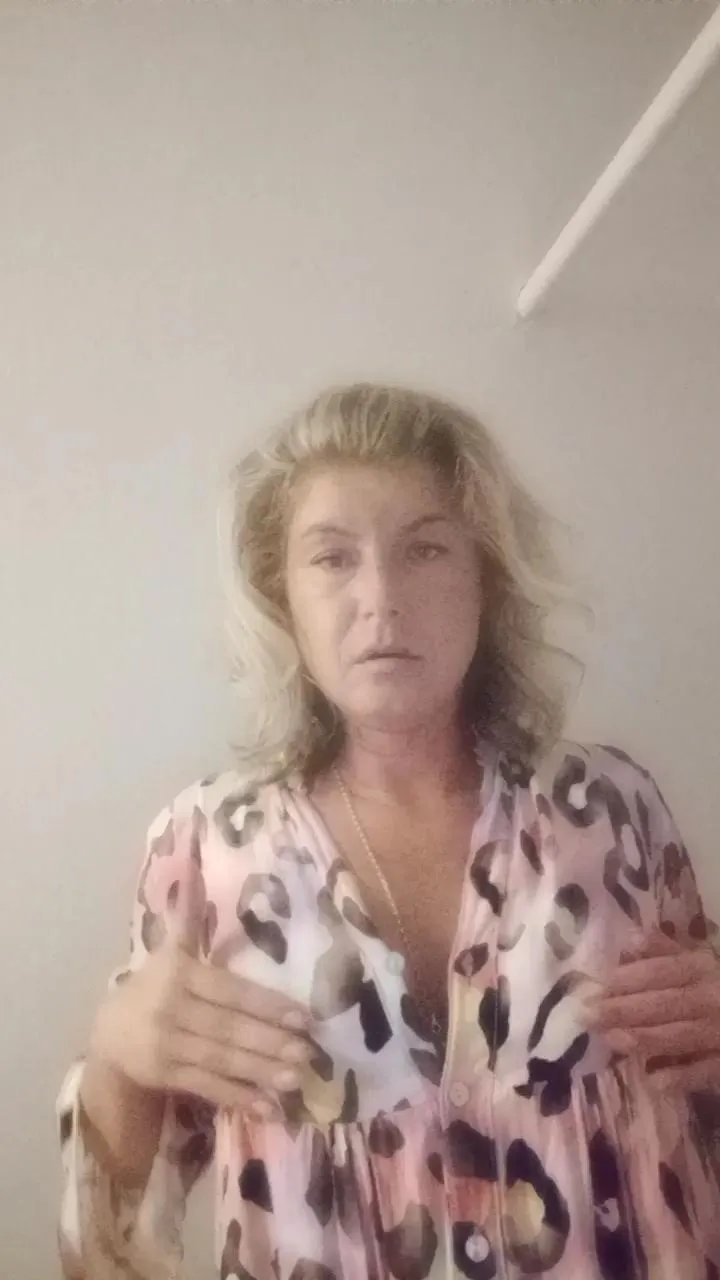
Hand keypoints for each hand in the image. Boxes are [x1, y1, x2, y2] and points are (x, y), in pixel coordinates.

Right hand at [88, 861, 312, 1117]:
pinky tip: (269, 1107)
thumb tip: (191, 858)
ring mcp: (167, 1046)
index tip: (303, 1018)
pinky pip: (207, 1087)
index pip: (230, 992)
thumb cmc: (153, 985)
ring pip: (221, 1060)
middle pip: (229, 1028)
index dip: (266, 1005)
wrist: (108, 1032)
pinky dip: (238, 1098)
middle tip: (310, 1053)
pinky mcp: (165, 1076)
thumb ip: (187, 915)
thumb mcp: (169, 950)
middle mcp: (172, 1010)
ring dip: (261, 1072)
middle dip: (270, 1042)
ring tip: (299, 1079)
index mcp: (180, 974)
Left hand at [587, 926, 719, 1090]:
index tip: (598, 985)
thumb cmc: (718, 985)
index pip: (663, 971)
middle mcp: (712, 998)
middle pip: (664, 1004)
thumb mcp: (700, 959)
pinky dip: (681, 1076)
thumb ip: (665, 950)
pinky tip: (653, 1080)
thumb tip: (629, 938)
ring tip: (611, 1039)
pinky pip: (705, 1071)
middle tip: (588, 1015)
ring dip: (643, 1038)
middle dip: (624, 1010)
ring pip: (679, 1036)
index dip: (630, 978)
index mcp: (703, 968)